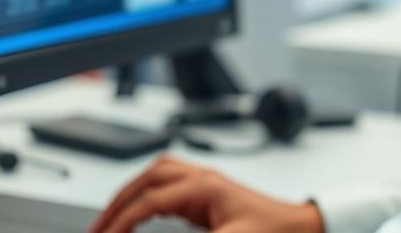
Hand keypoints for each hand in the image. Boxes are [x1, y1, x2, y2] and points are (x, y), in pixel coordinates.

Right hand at [90, 154, 325, 232]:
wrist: (302, 228)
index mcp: (204, 187)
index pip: (149, 201)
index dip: (121, 222)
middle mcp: (202, 178)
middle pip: (147, 178)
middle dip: (118, 202)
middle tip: (98, 228)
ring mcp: (206, 182)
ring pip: (157, 173)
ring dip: (132, 192)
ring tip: (112, 217)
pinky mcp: (209, 192)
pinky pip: (169, 183)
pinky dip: (148, 193)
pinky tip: (142, 211)